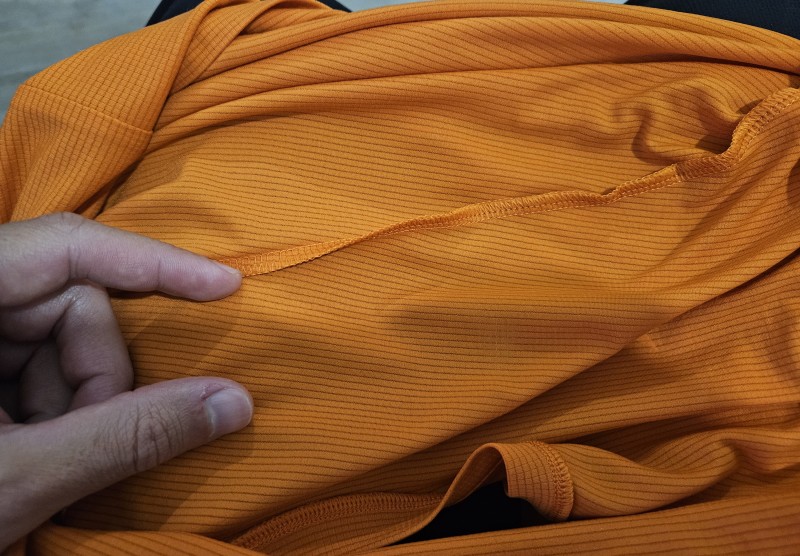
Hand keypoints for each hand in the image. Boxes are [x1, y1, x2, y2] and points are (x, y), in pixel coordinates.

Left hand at [0, 213, 252, 549]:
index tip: (223, 286)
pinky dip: (55, 407)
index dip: (153, 265)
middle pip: (70, 304)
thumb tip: (233, 402)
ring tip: (46, 459)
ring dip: (77, 400)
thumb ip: (129, 436)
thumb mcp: (16, 480)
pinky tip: (33, 450)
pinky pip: (36, 363)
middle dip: (97, 376)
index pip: (64, 248)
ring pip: (60, 338)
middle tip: (88, 442)